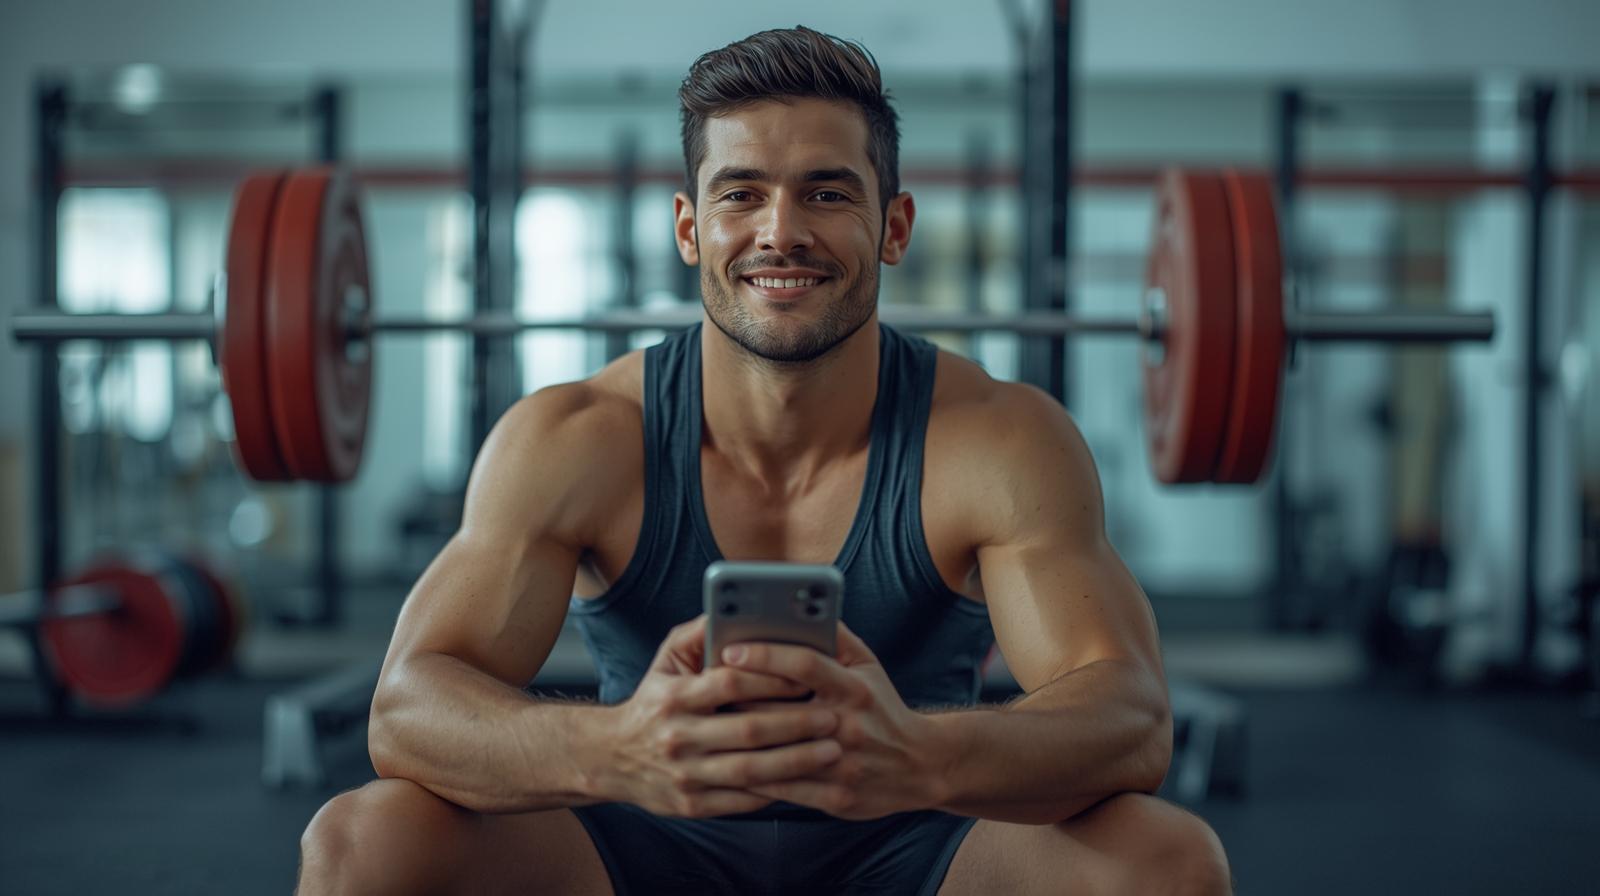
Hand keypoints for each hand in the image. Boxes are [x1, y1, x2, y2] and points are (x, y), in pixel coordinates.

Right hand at [596, 615, 842, 817]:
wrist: (612, 757)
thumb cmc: (654, 700)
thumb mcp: (667, 660)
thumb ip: (701, 632)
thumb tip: (735, 608)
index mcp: (674, 697)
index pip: (730, 683)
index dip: (772, 680)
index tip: (807, 678)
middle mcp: (678, 737)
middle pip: (748, 730)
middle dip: (796, 724)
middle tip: (833, 717)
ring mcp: (685, 775)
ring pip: (751, 772)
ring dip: (797, 762)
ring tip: (832, 751)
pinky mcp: (692, 806)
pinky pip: (743, 800)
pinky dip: (777, 790)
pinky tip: (807, 780)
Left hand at [725, 622, 946, 819]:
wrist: (919, 766)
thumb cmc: (881, 707)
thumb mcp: (868, 666)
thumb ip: (834, 637)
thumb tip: (799, 608)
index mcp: (854, 688)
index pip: (804, 665)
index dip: (764, 655)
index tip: (729, 649)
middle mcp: (848, 725)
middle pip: (779, 711)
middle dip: (738, 699)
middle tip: (704, 689)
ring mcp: (841, 764)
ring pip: (775, 752)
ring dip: (738, 739)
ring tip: (709, 724)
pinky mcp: (835, 796)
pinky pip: (782, 788)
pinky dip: (752, 774)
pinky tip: (729, 761)